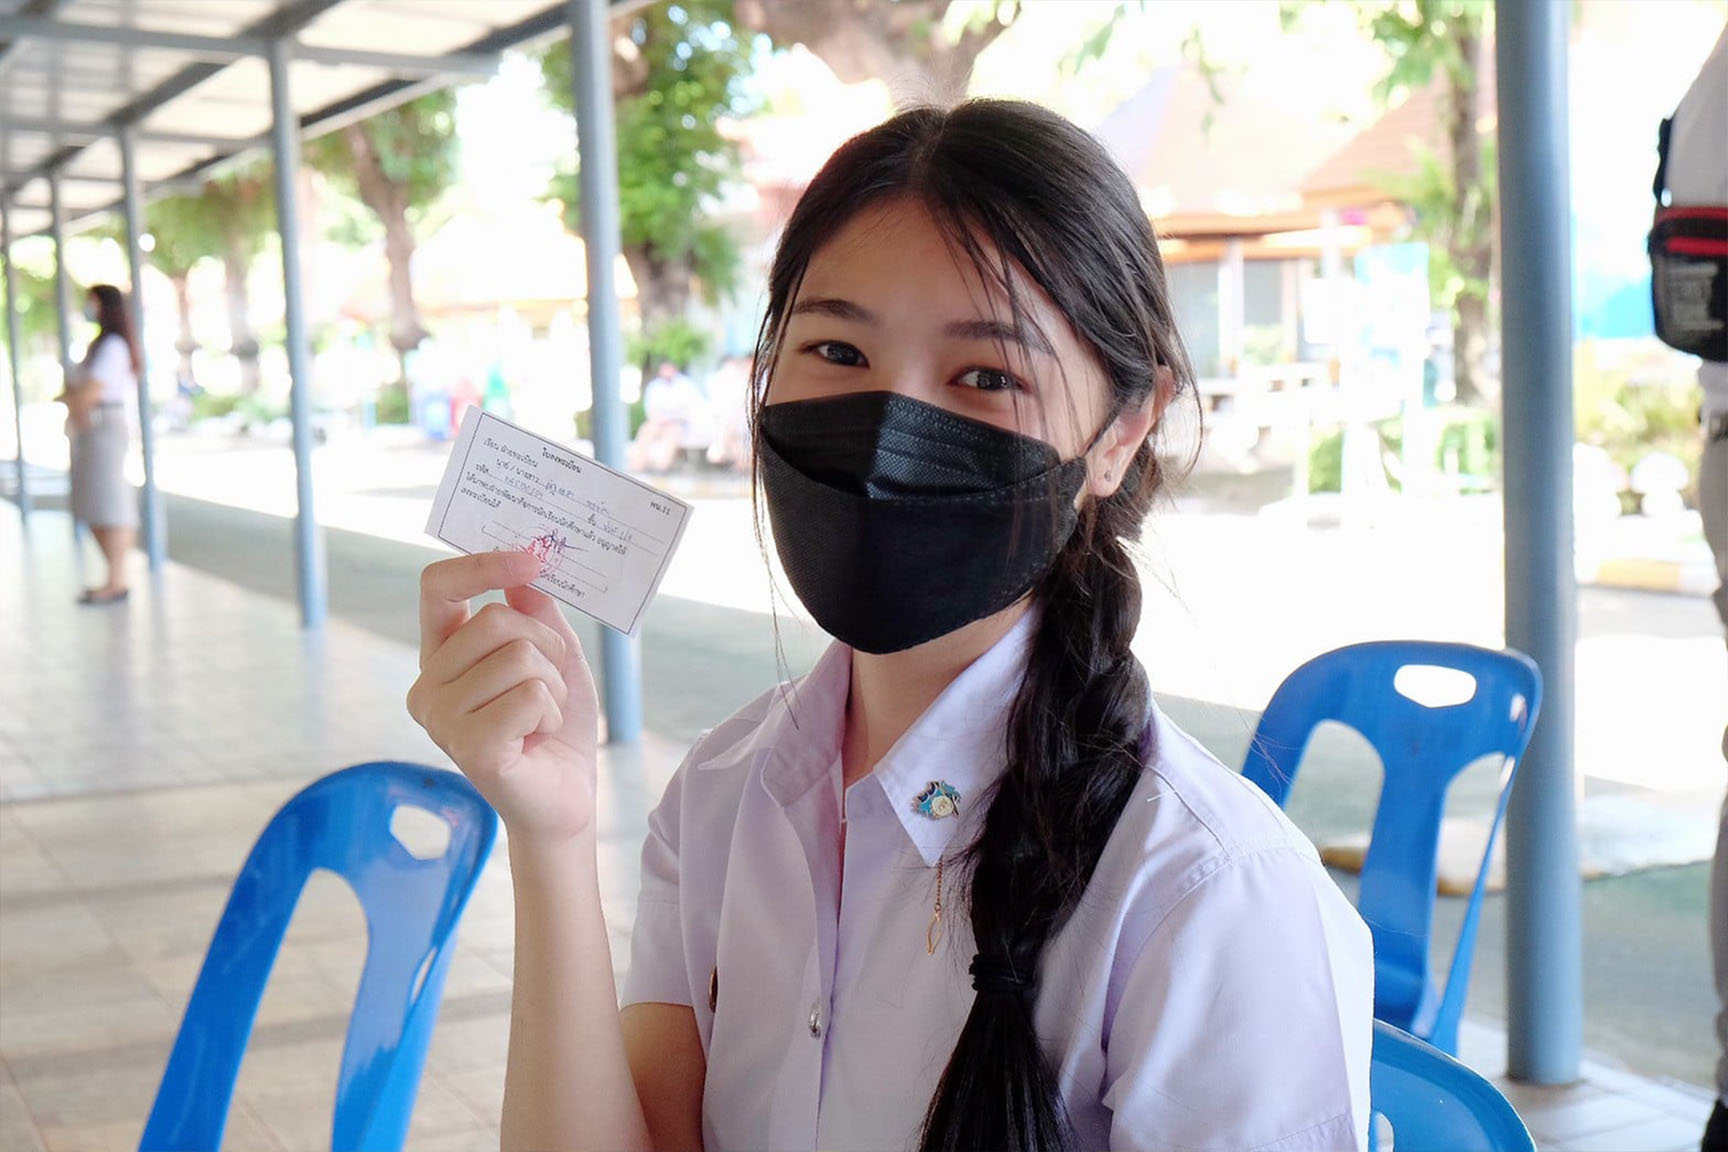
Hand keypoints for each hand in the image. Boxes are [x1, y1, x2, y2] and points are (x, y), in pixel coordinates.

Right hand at [408, 551, 600, 843]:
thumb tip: (523, 573)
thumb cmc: (554, 726)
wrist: (565, 797)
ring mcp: (441, 718)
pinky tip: (537, 739)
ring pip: (519, 657)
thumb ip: (536, 612)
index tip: (531, 559)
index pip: (438, 588)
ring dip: (552, 685)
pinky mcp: (468, 747)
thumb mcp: (554, 655)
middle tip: (549, 685)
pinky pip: (529, 695)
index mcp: (440, 654)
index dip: (482, 565)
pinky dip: (550, 712)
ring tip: (541, 718)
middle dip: (546, 645)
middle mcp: (427, 684)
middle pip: (495, 619)